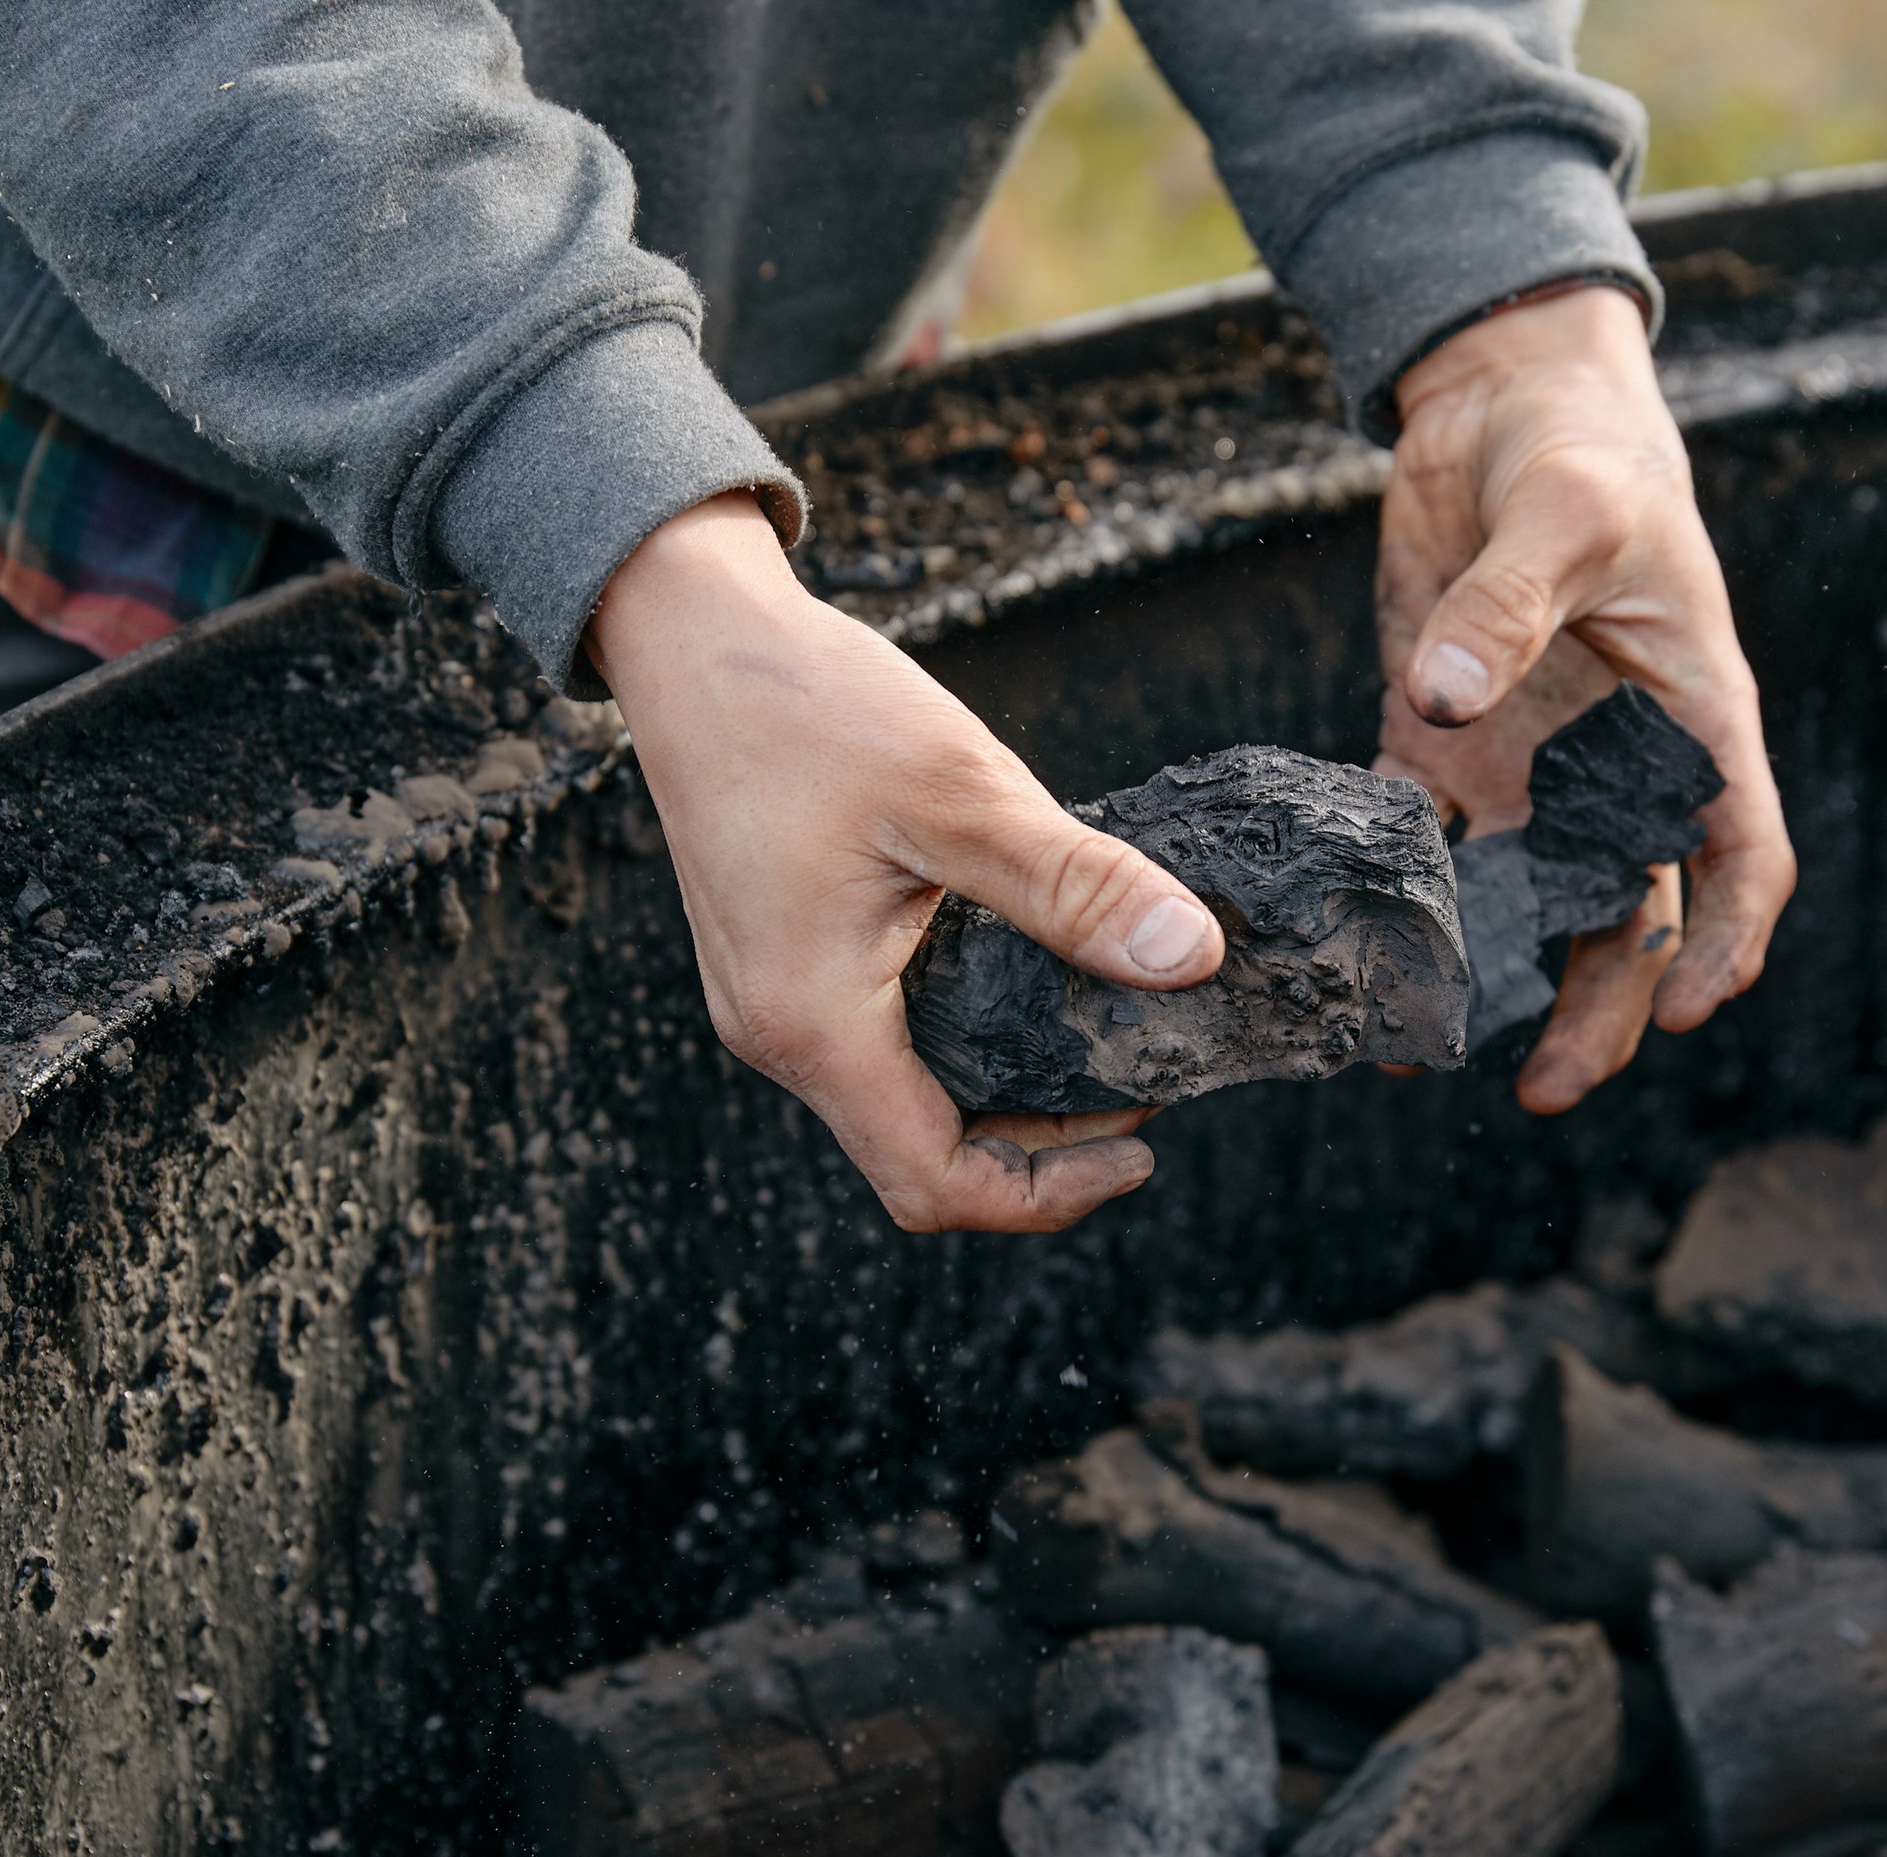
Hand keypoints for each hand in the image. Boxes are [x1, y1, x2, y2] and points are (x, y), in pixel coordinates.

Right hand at [588, 494, 1224, 1232]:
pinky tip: (1037, 976)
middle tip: (1148, 1077)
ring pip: (906, 1103)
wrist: (691, 632)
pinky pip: (884, 1043)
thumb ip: (1077, 885)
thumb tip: (1195, 958)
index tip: (1142, 1143)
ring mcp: (774, 1001)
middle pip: (924, 1158)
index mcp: (811, 1023)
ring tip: (1109, 1033)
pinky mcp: (785, 961)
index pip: (933, 1185)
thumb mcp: (961, 790)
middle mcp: (779, 1034)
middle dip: (1045, 1145)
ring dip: (1008, 1094)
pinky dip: (970, 1042)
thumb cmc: (805, 705)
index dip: (1048, 1193)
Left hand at [1376, 285, 1794, 1112]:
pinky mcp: (1437, 744)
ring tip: (1424, 1056)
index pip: (1740, 855)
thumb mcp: (1563, 510)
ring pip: (1521, 907)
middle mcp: (1612, 766)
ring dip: (1485, 985)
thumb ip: (1509, 607)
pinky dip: (1386, 906)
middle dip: (1597, 1012)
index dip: (1728, 941)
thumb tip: (1446, 698)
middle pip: (1625, 917)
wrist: (1497, 403)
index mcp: (1690, 720)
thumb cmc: (1574, 446)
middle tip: (1548, 1092)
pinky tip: (1344, 964)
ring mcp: (1525, 764)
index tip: (1694, 1010)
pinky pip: (1416, 845)